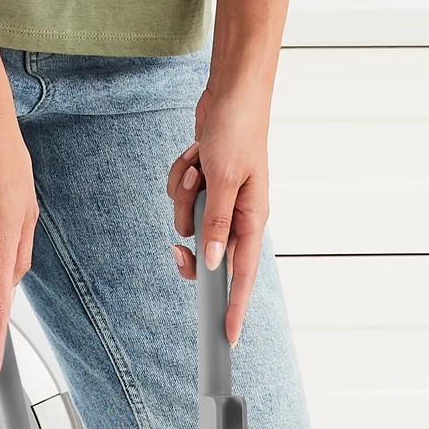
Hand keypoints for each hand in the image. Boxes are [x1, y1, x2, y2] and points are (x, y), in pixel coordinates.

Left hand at [166, 82, 273, 342]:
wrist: (232, 91)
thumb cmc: (239, 130)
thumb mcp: (225, 180)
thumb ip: (216, 224)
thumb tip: (210, 263)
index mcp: (252, 219)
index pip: (243, 276)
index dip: (236, 307)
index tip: (229, 336)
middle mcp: (238, 215)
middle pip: (205, 252)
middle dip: (189, 236)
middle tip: (176, 248)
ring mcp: (220, 201)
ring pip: (186, 220)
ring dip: (184, 195)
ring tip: (198, 167)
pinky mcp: (205, 187)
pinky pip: (181, 197)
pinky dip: (182, 177)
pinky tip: (194, 155)